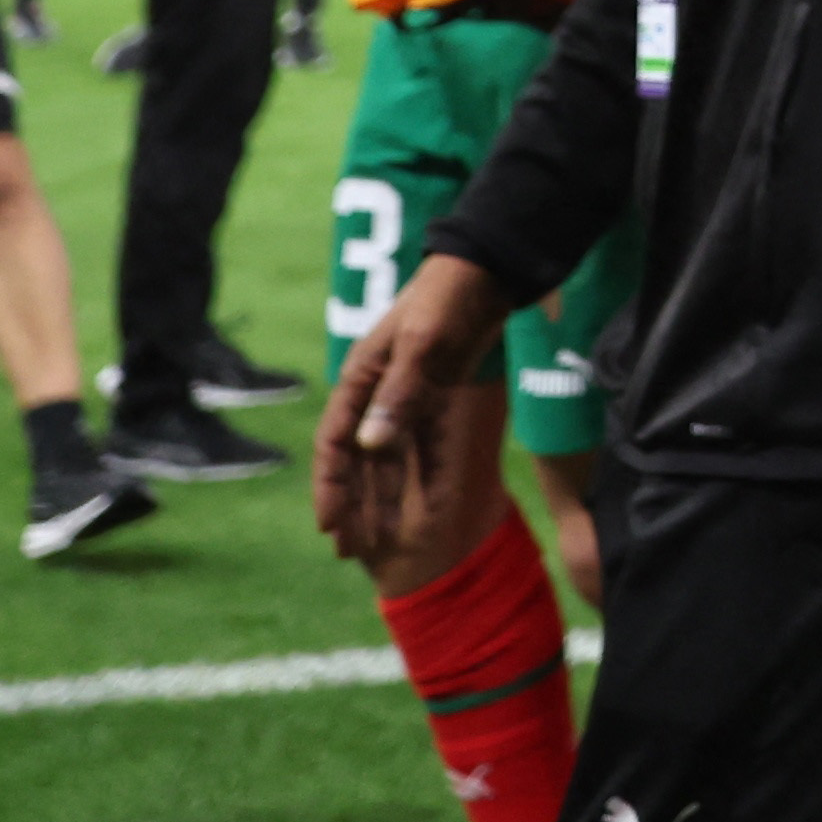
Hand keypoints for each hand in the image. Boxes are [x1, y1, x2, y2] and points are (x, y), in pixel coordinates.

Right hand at [313, 252, 515, 571]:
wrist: (492, 269)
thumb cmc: (449, 298)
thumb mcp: (422, 344)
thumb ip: (398, 396)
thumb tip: (370, 447)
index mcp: (361, 377)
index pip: (336, 441)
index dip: (331, 485)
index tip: (329, 526)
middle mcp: (379, 391)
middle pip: (360, 458)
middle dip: (353, 504)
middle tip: (349, 552)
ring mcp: (410, 394)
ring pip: (391, 458)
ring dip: (385, 499)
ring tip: (380, 543)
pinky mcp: (441, 395)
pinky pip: (429, 444)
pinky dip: (427, 475)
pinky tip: (428, 508)